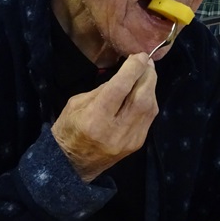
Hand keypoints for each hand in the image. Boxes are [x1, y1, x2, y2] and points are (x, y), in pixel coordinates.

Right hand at [51, 53, 157, 181]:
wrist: (71, 165)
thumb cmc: (69, 129)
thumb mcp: (77, 103)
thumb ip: (102, 89)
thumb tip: (125, 76)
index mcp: (95, 118)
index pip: (120, 88)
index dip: (133, 69)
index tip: (140, 55)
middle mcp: (115, 130)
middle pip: (141, 98)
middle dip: (147, 76)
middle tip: (147, 62)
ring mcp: (129, 140)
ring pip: (150, 108)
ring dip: (151, 88)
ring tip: (147, 74)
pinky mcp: (137, 144)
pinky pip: (149, 118)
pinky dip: (149, 102)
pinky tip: (144, 93)